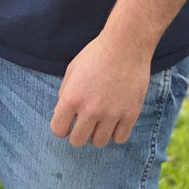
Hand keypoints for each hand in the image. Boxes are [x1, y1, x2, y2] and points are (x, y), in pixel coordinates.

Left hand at [50, 32, 152, 147]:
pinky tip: (115, 120)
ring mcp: (111, 115)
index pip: (58, 130)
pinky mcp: (130, 116)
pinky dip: (116, 132)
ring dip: (97, 133)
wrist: (125, 46)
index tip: (67, 122)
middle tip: (84, 122)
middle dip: (78, 133)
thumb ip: (65, 93)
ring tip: (100, 119)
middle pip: (78, 141)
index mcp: (72, 98)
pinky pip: (119, 139)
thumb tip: (62, 114)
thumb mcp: (72, 70)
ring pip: (99, 142)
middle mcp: (90, 110)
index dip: (61, 127)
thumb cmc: (96, 55)